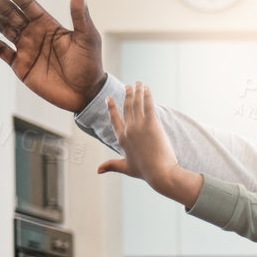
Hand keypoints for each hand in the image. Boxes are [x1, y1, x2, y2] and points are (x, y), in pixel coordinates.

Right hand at [0, 0, 105, 111]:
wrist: (86, 95)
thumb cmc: (90, 65)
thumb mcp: (87, 37)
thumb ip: (80, 14)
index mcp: (49, 25)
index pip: (27, 4)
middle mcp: (35, 34)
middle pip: (10, 12)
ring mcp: (26, 49)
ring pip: (2, 27)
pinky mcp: (21, 66)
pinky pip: (1, 50)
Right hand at [101, 83, 201, 206]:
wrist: (159, 173)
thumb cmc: (145, 172)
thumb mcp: (126, 168)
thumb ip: (111, 166)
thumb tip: (97, 170)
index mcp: (122, 139)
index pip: (115, 119)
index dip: (111, 108)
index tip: (109, 99)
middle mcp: (129, 130)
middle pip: (126, 108)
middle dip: (127, 95)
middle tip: (129, 86)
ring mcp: (140, 126)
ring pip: (137, 104)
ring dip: (137, 91)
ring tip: (139, 83)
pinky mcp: (152, 124)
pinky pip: (148, 105)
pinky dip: (147, 95)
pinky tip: (147, 88)